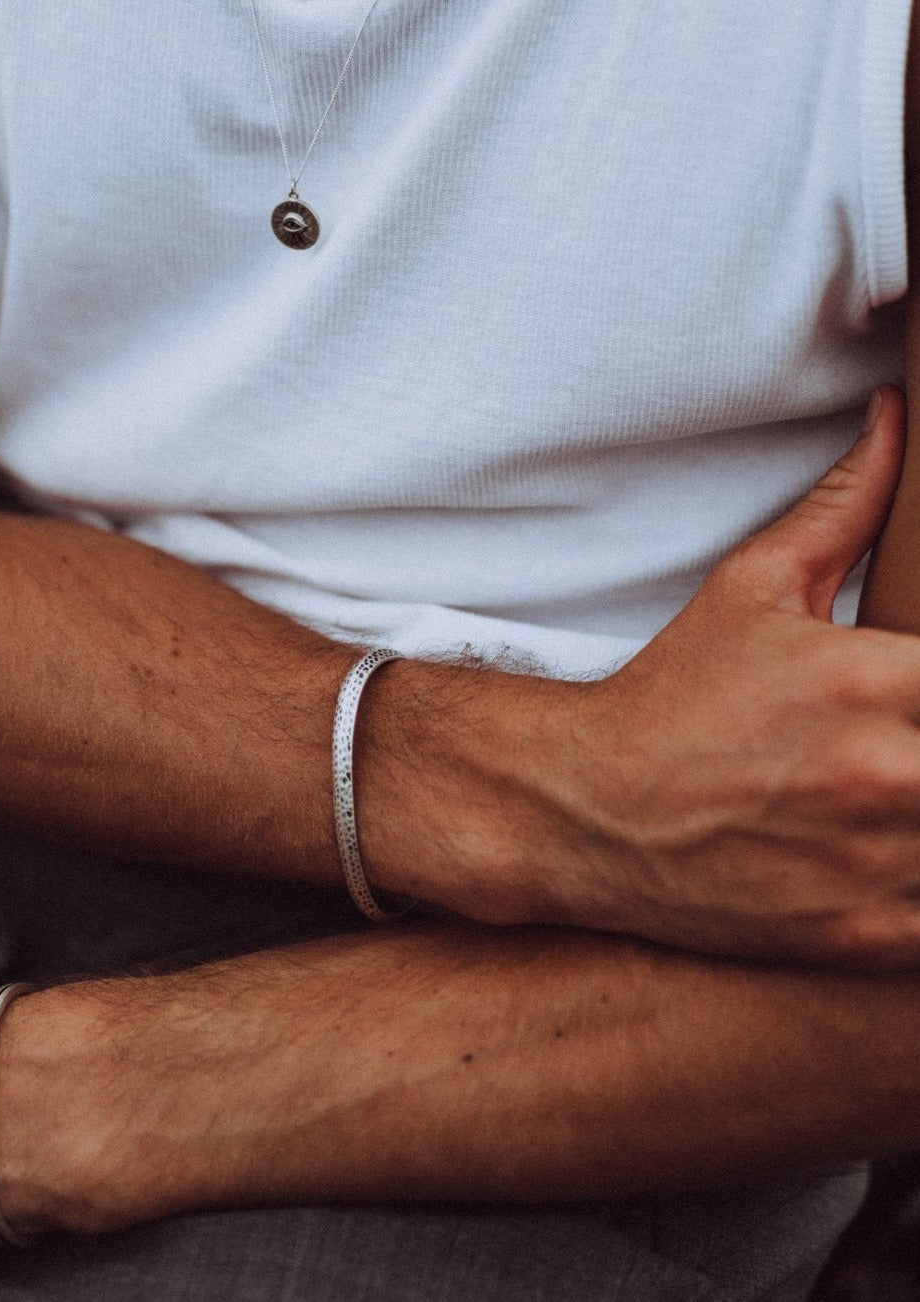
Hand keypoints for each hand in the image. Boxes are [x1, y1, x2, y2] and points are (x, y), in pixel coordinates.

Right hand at [511, 385, 919, 966]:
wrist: (588, 809)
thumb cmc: (672, 696)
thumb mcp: (750, 590)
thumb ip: (844, 505)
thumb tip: (898, 417)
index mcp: (872, 678)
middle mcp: (885, 775)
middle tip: (918, 742)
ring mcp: (875, 866)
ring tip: (903, 793)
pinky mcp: (861, 937)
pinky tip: (893, 851)